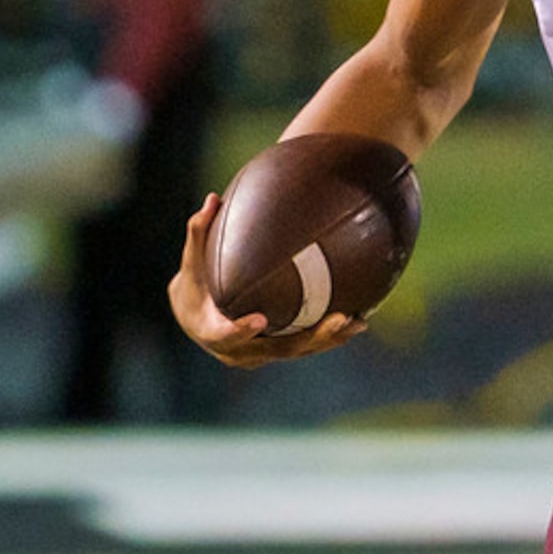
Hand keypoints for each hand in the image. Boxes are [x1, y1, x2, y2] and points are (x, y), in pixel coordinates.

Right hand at [168, 193, 367, 368]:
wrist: (196, 319)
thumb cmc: (195, 284)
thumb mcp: (192, 261)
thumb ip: (200, 233)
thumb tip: (212, 198)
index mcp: (211, 331)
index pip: (226, 335)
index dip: (241, 331)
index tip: (259, 320)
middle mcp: (238, 351)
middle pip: (278, 349)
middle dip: (310, 337)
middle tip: (338, 318)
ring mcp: (260, 356)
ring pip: (299, 351)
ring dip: (330, 339)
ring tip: (359, 322)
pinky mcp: (276, 352)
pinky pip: (306, 346)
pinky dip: (330, 337)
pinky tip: (360, 320)